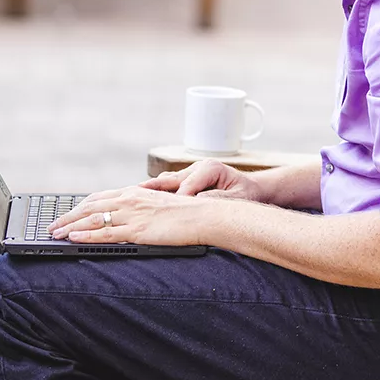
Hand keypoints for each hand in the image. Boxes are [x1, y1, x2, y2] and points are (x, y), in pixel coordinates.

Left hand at [47, 186, 208, 244]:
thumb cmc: (185, 213)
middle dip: (68, 217)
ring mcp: (133, 214)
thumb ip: (141, 207)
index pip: (99, 197)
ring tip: (55, 234)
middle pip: (90, 206)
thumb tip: (126, 216)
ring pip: (93, 220)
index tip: (67, 214)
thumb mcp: (158, 205)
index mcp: (135, 193)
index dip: (79, 206)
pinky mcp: (137, 230)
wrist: (203, 215)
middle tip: (52, 226)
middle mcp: (130, 200)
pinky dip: (86, 236)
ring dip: (71, 227)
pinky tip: (73, 238)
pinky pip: (106, 234)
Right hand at [140, 159, 264, 200]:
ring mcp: (189, 173)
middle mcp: (196, 167)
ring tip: (129, 201)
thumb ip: (218, 199)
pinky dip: (153, 194)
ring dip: (148, 192)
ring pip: (164, 182)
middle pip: (169, 180)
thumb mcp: (236, 198)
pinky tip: (139, 203)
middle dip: (151, 191)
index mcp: (209, 168)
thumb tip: (199, 203)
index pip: (187, 185)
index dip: (176, 200)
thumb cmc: (246, 194)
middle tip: (132, 200)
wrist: (251, 189)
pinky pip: (166, 187)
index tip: (165, 212)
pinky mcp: (185, 181)